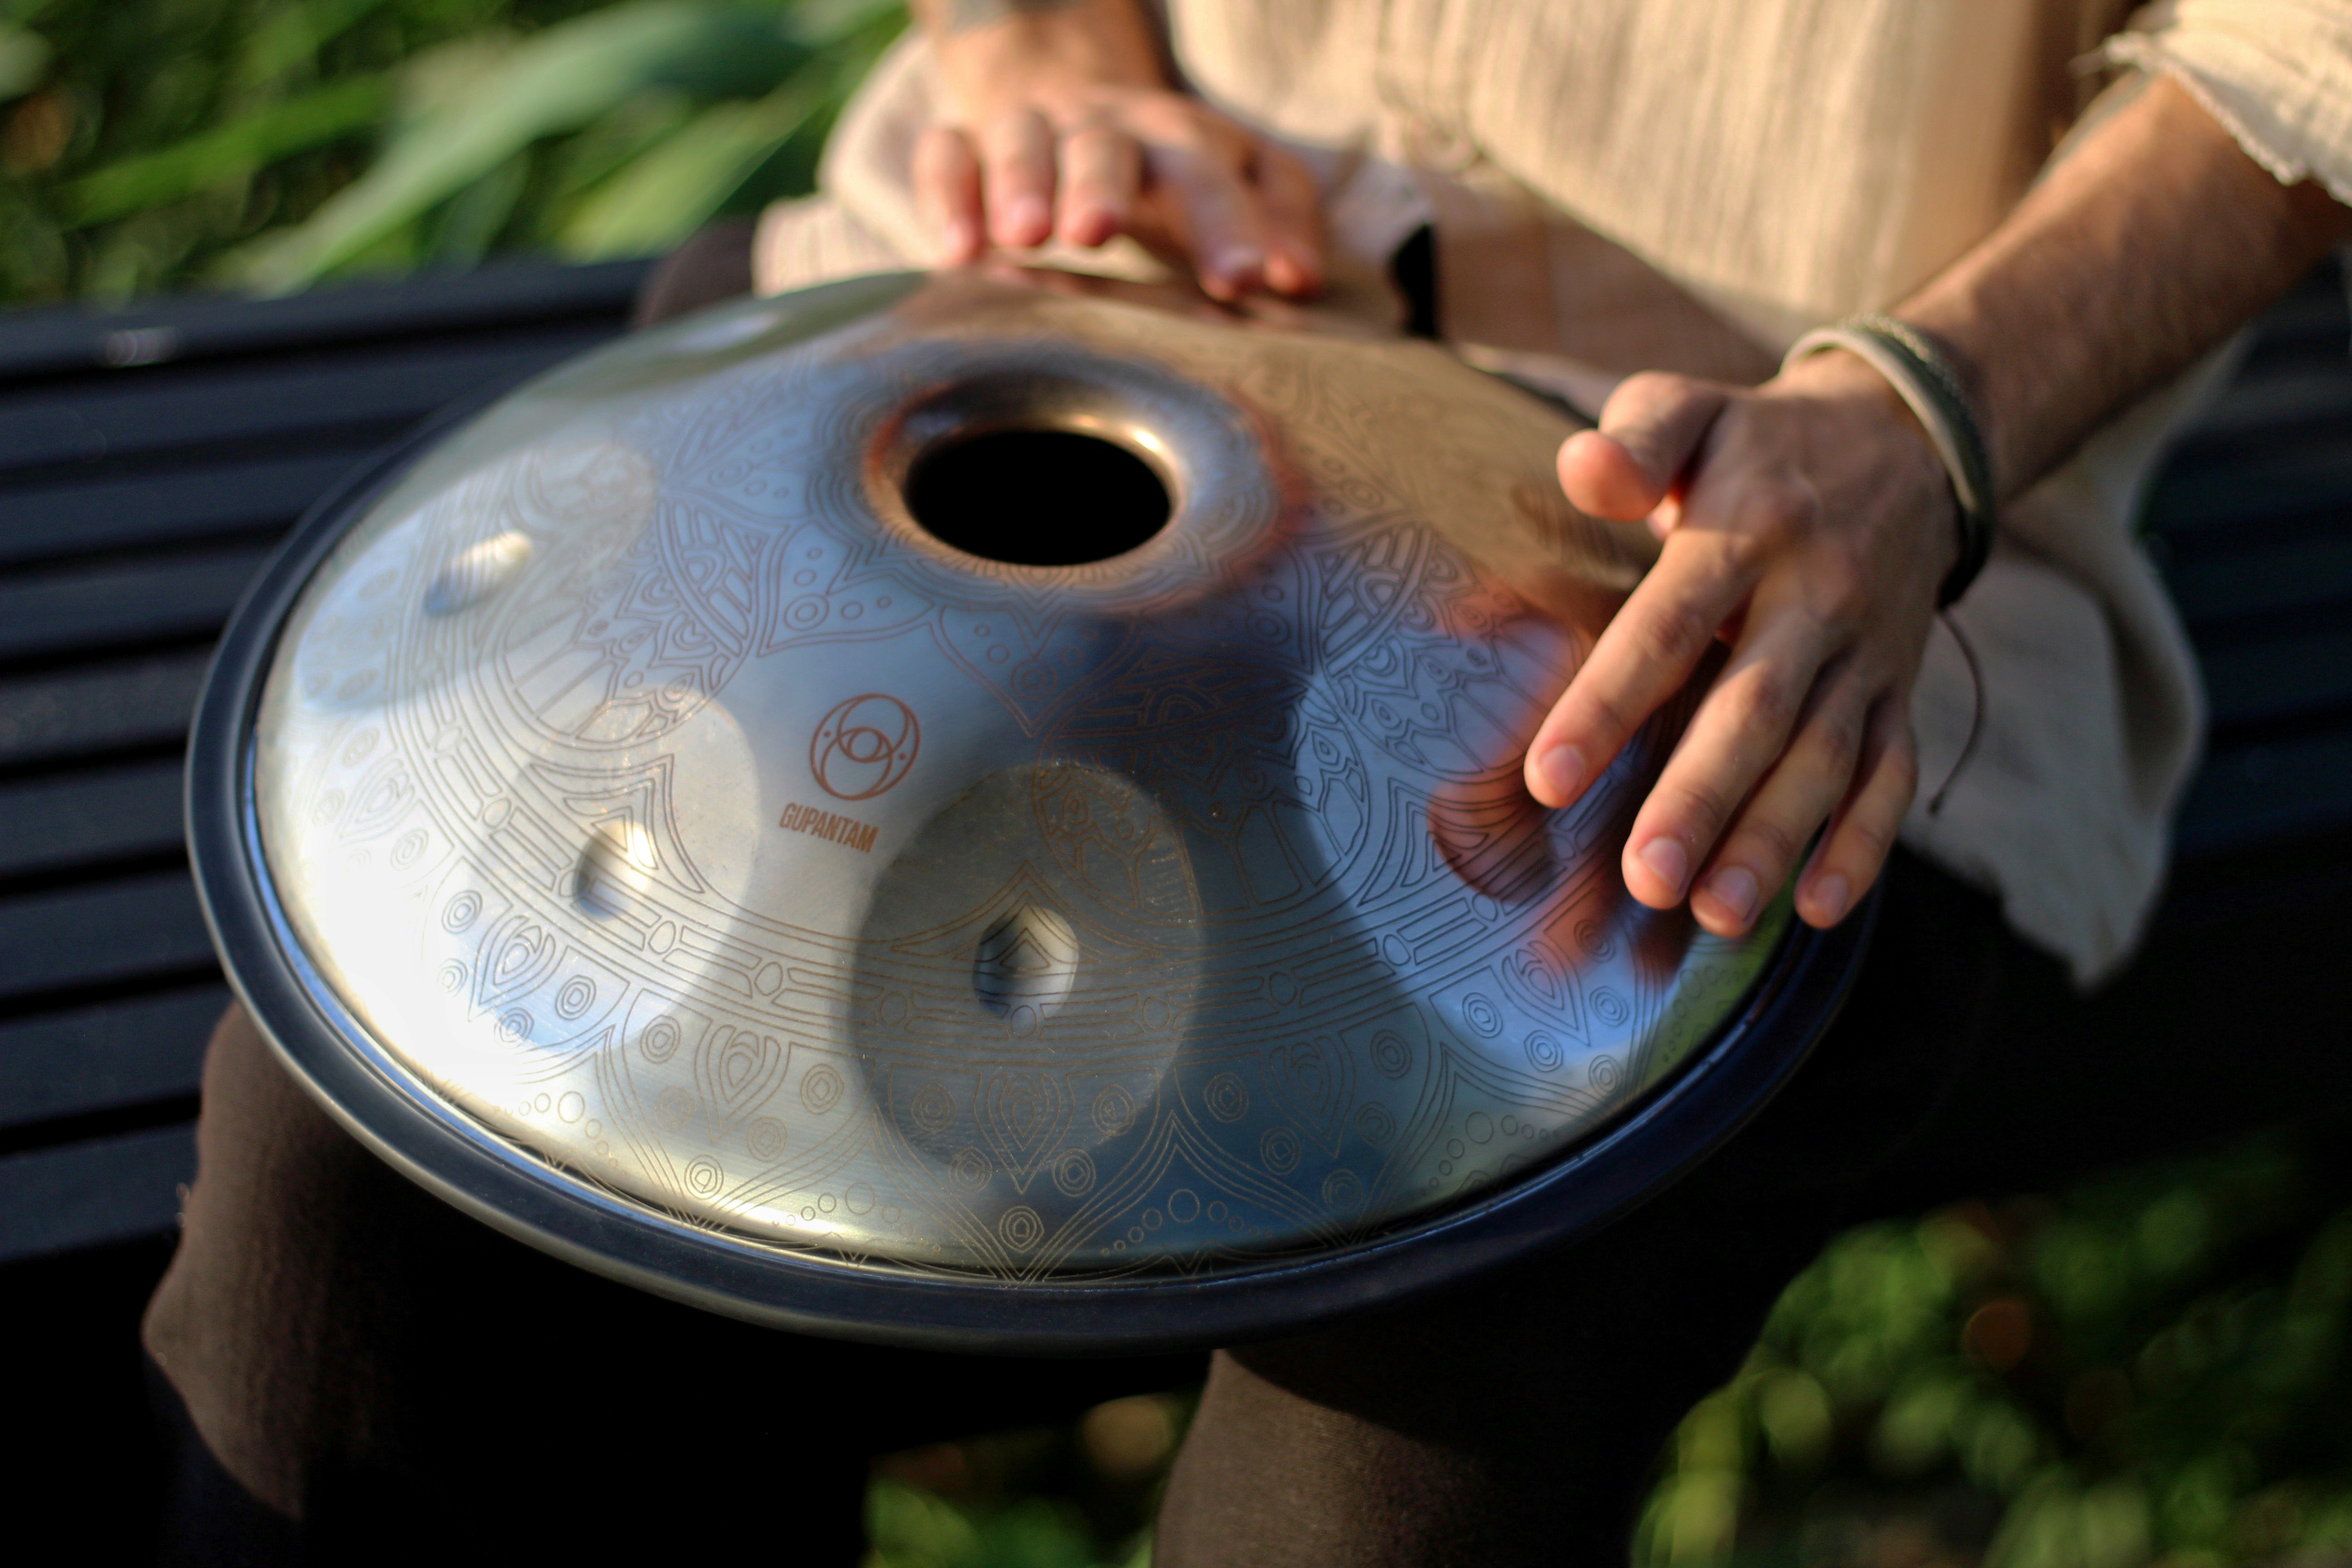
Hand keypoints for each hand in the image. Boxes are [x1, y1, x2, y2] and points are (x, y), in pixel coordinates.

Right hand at [916, 64, 1321, 300]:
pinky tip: (956, 253)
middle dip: (1101, 184)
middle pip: (1106, 147)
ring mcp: (1033, 132)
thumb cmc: (1175, 173)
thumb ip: (1282, 220)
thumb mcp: (1244, 179)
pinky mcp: (968, 146)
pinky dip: (947, 196)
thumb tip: (1300, 280)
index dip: (1226, 224)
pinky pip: (946, 156)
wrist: (1080, 114)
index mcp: (1182, 141)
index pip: (1210, 173)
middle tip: (1097, 233)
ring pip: (1022, 141)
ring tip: (1023, 239)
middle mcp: (1106, 128)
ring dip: (1020, 183)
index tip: (1240, 282)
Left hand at [1522, 352, 1959, 936]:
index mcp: (1748, 531)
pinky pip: (1890, 776)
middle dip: (1701, 797)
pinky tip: (1817, 909)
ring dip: (1772, 840)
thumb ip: (1635, 436)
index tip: (1546, 776)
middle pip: (1755, 709)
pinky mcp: (1898, 692)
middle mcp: (1815, 598)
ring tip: (1711, 913)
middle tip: (1645, 877)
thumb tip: (1583, 468)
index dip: (1609, 700)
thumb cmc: (1755, 442)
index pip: (1669, 625)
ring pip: (1823, 758)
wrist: (1905, 440)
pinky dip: (1862, 845)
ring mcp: (1865, 653)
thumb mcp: (1691, 407)